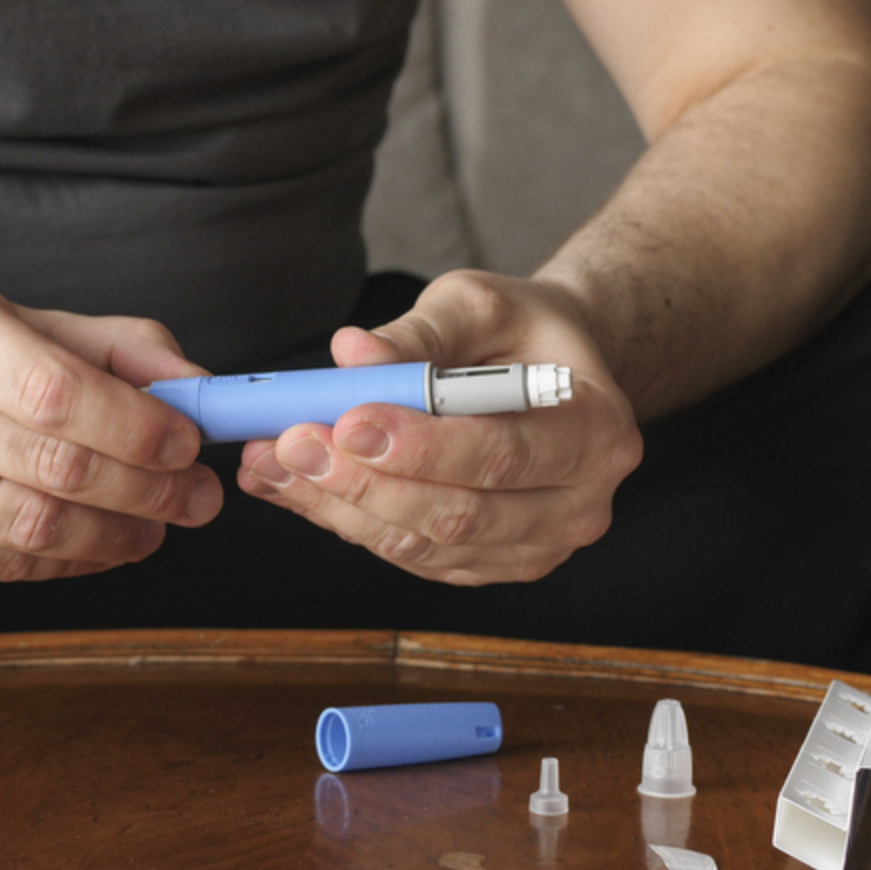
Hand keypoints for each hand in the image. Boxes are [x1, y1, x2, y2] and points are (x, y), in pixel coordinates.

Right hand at [0, 280, 221, 579]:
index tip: (190, 445)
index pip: (55, 389)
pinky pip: (2, 565)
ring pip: (31, 527)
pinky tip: (101, 544)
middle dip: (146, 489)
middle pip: (52, 464)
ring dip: (115, 535)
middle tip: (197, 498)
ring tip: (157, 527)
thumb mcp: (31, 324)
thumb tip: (202, 392)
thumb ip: (123, 350)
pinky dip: (69, 561)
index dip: (135, 427)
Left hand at [237, 270, 642, 584]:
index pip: (503, 453)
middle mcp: (578, 505)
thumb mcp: (479, 304)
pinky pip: (410, 555)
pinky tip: (294, 483)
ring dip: (339, 507)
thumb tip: (350, 354)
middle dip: (364, 481)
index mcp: (597, 432)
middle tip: (292, 441)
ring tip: (273, 459)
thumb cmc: (520, 332)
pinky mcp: (488, 564)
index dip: (421, 445)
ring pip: (425, 544)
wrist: (548, 373)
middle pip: (460, 513)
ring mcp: (535, 547)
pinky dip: (346, 520)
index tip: (348, 420)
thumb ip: (419, 332)